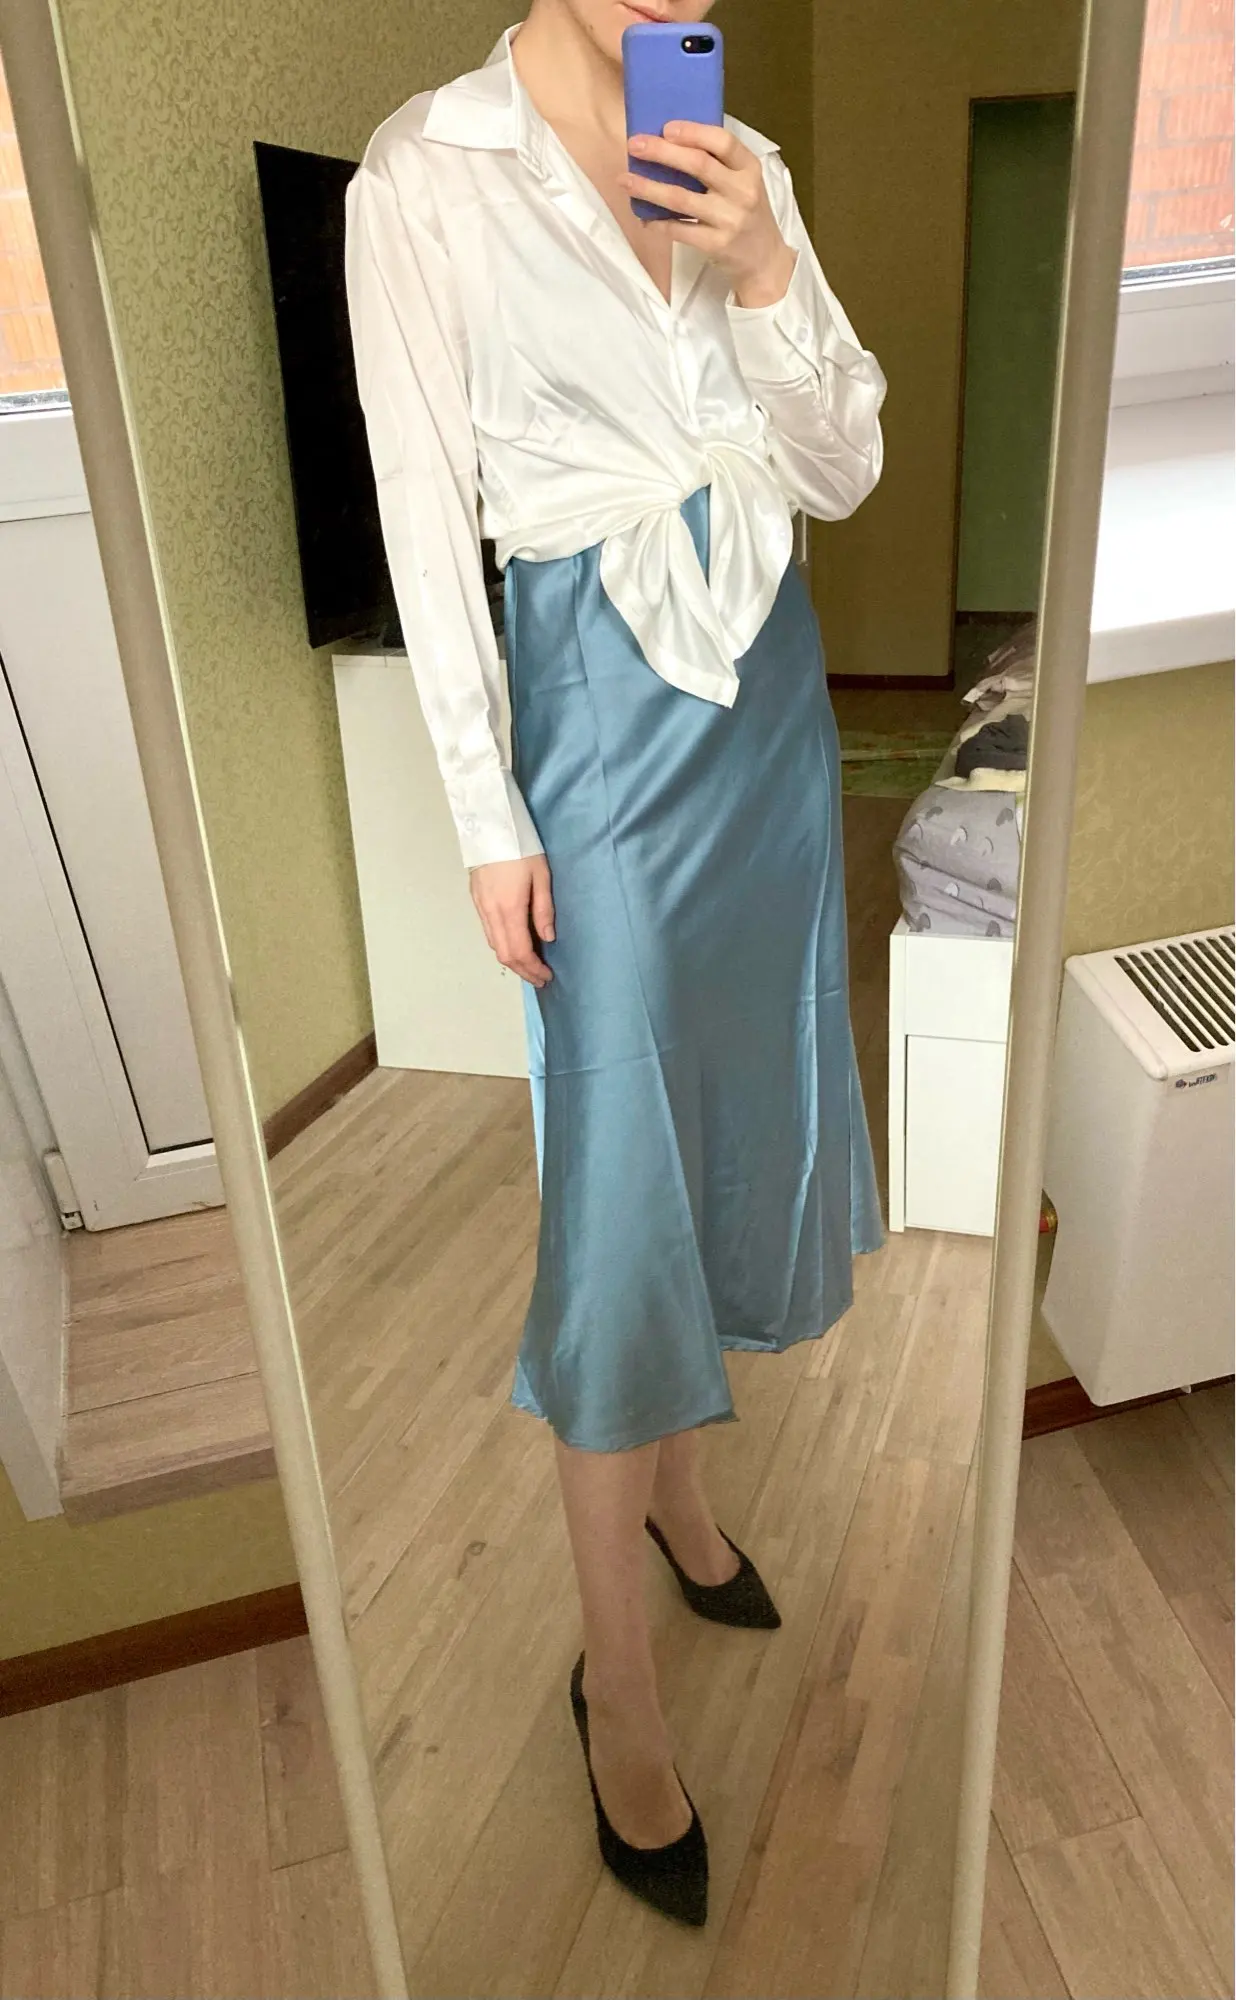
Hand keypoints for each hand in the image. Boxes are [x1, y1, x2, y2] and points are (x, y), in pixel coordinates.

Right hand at [469, 854, 555, 988]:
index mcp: (510, 908)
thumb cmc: (521, 846)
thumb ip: (543, 909)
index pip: (520, 951)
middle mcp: (491, 913)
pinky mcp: (476, 900)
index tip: (547, 976)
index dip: (533, 969)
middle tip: (540, 978)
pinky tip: (515, 943)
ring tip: (530, 965)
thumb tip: (547, 938)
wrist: (489, 824)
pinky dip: (502, 944)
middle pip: (504, 954)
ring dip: (512, 959)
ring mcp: (481, 907)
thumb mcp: (541, 875)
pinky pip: (488, 932)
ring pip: (494, 945)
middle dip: (523, 970)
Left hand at [619, 122, 797, 307]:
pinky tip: (642, 216)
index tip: (666, 127)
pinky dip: (657, 223)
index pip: (723, 142)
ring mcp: (729, 219)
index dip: (693, 132)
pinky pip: (678, 230)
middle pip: (698, 165)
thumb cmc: (748, 214)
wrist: (765, 261)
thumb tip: (673, 140)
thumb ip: (720, 163)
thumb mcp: (745, 182)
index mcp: (750, 168)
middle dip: (662, 152)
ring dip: (648, 187)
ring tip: (625, 179)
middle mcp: (742, 192)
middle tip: (634, 145)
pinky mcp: (716, 244)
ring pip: (681, 198)